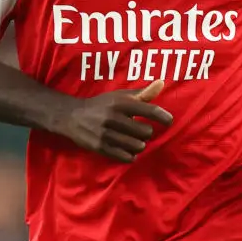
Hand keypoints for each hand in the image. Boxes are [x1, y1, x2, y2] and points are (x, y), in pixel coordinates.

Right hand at [56, 80, 172, 162]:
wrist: (72, 116)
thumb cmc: (102, 105)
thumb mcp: (120, 96)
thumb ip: (143, 93)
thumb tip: (162, 83)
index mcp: (121, 102)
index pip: (149, 110)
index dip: (163, 117)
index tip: (169, 121)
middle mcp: (113, 117)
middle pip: (145, 132)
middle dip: (146, 132)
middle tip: (141, 131)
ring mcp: (106, 134)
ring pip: (137, 146)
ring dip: (139, 145)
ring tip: (136, 141)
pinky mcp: (100, 147)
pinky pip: (125, 157)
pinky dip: (130, 156)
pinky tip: (128, 151)